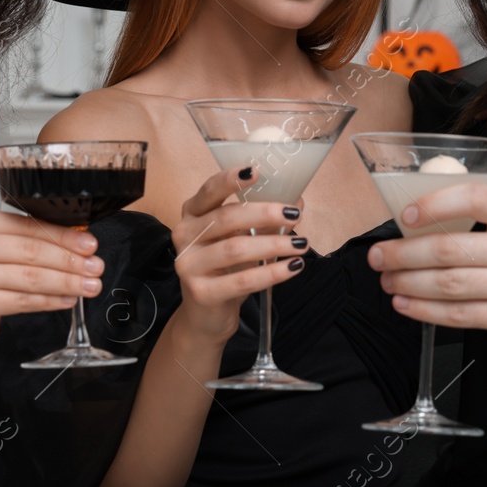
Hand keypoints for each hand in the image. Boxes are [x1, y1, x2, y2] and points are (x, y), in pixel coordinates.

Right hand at [0, 208, 104, 357]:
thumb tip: (77, 243)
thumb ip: (23, 243)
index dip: (63, 235)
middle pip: (30, 250)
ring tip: (90, 286)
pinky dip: (50, 300)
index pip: (26, 225)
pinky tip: (68, 300)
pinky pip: (23, 300)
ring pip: (30, 276)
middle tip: (96, 266)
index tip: (90, 244)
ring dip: (66, 282)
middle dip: (70, 260)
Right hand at [171, 166, 307, 342]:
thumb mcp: (240, 239)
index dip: (231, 179)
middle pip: (226, 217)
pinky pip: (241, 280)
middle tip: (294, 214)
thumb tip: (297, 201)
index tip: (257, 170)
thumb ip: (263, 221)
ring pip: (235, 248)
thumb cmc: (224, 269)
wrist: (205, 315)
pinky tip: (293, 267)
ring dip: (273, 244)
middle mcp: (184, 235)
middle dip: (265, 213)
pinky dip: (271, 273)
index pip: (209, 191)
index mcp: (192, 214)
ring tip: (302, 244)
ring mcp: (189, 265)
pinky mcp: (201, 292)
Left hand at [367, 184, 486, 359]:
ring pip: (451, 284)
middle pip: (452, 249)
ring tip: (387, 281)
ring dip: (409, 283)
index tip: (405, 215)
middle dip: (404, 253)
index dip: (435, 204)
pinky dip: (426, 311)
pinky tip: (406, 305)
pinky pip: (461, 315)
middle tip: (378, 256)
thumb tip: (423, 222)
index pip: (476, 199)